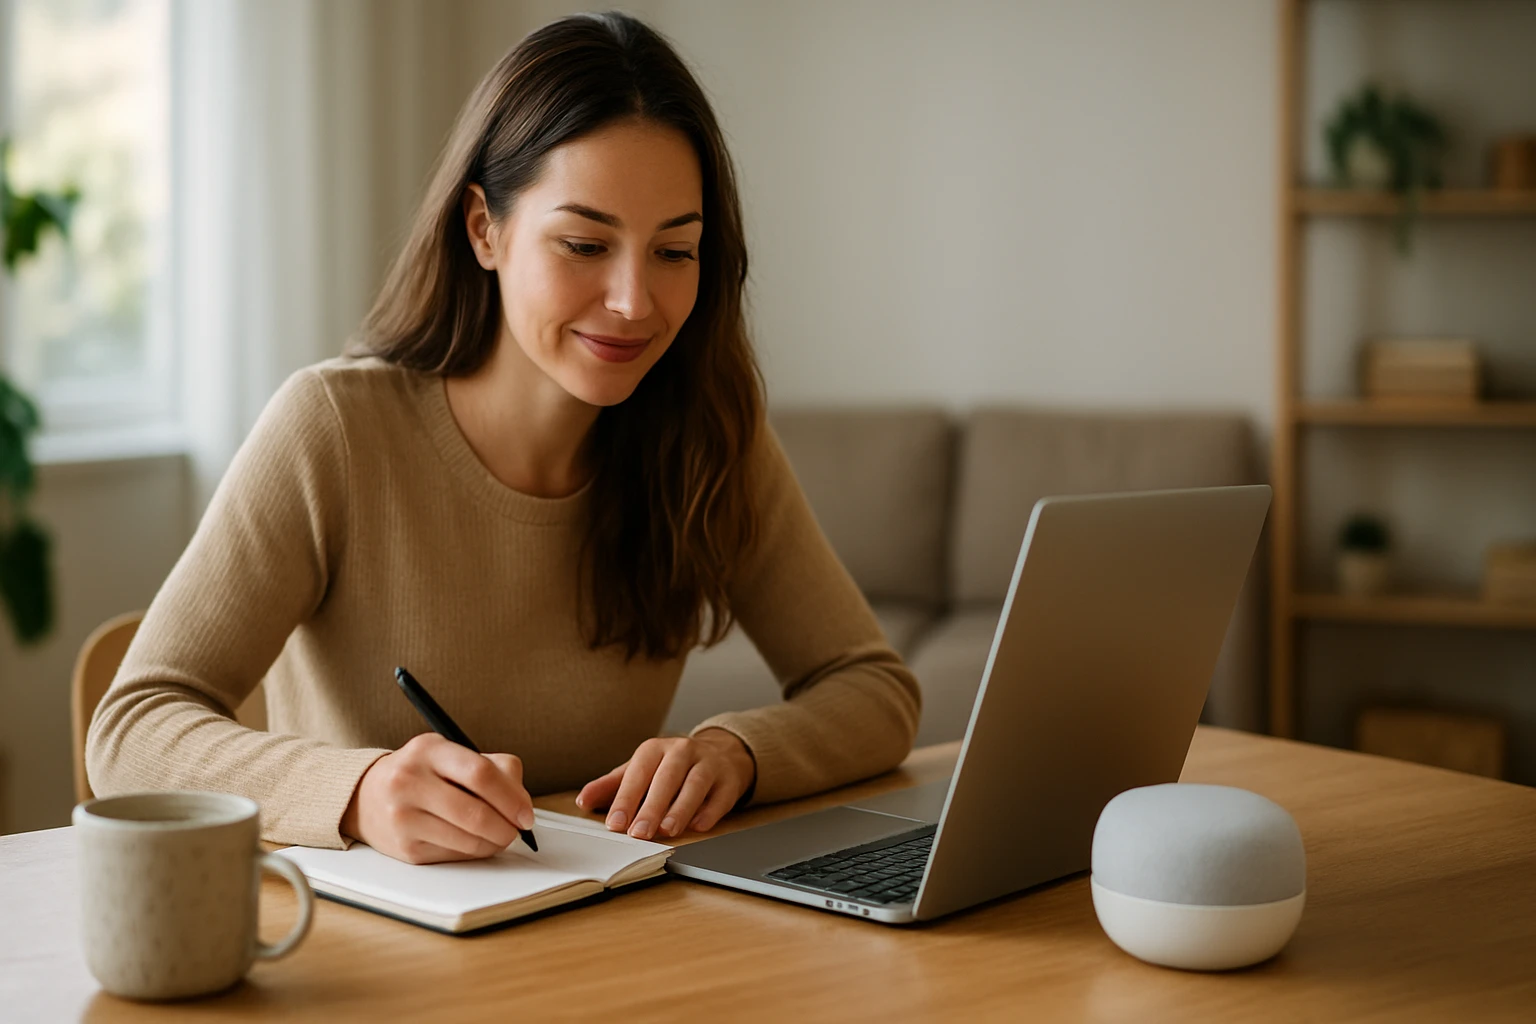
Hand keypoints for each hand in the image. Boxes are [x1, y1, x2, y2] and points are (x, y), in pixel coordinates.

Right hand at [341, 733, 534, 864]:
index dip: (512, 797)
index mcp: (429, 750)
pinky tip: (471, 841)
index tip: (526, 813)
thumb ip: (495, 769)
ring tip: (497, 836)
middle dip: (506, 828)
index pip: (480, 774)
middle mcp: (410, 781)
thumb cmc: (422, 774)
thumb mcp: (451, 754)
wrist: (367, 796)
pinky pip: (454, 856)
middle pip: (476, 814)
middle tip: (516, 831)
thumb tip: (522, 804)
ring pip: (468, 840)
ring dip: (493, 844)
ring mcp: (403, 817)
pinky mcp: (404, 848)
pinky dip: (473, 852)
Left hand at [576, 729, 755, 839]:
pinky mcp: (729, 780)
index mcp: (655, 749)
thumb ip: (612, 786)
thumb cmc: (670, 769)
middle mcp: (683, 751)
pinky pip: (721, 795)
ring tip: (668, 830)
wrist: (718, 755)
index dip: (626, 799)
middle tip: (639, 833)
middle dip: (652, 806)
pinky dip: (710, 811)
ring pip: (696, 783)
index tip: (615, 823)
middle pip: (668, 777)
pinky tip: (699, 826)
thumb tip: (583, 800)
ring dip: (681, 808)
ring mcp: (709, 764)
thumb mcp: (640, 772)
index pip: (638, 772)